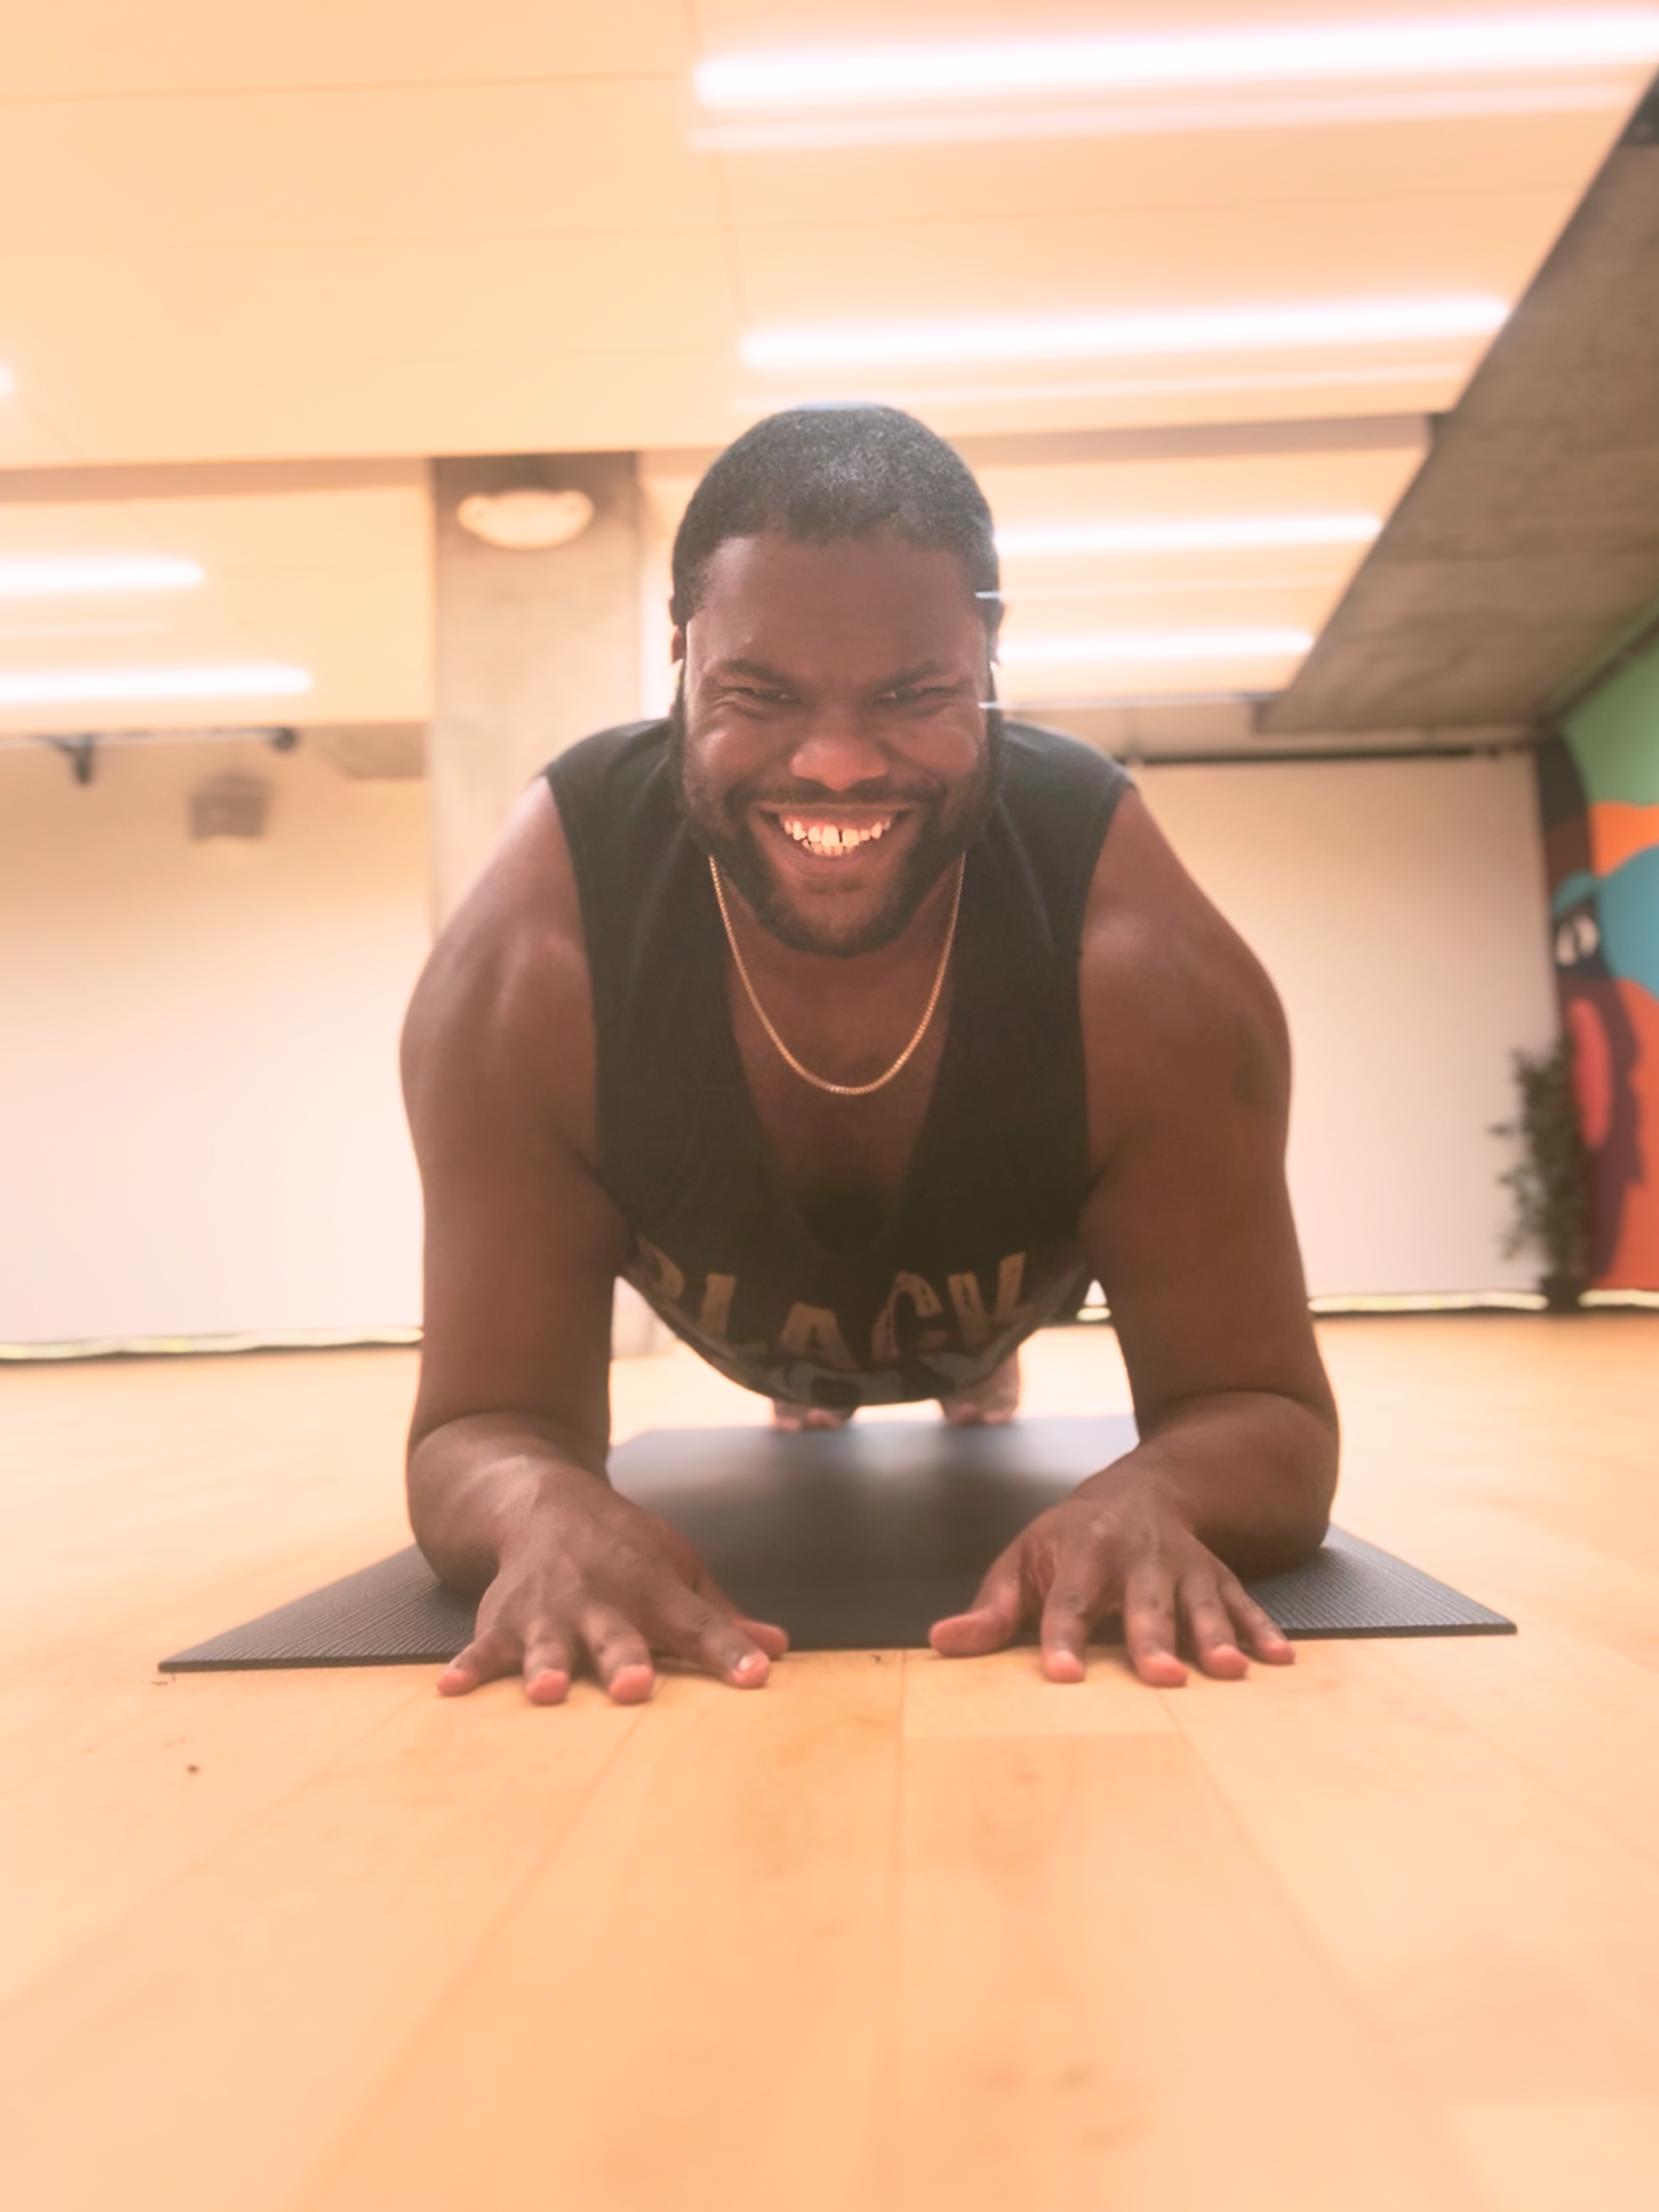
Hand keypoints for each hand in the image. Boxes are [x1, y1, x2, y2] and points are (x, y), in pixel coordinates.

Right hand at [436, 1466, 787, 1705]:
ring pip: (550, 1644)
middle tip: (635, 1687)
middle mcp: (602, 1601)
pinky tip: (450, 1691)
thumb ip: (720, 1617)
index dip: (728, 1651)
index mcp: (654, 1591)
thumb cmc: (624, 1550)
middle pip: (618, 1636)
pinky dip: (467, 1668)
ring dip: (547, 1666)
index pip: (699, 1625)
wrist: (545, 1503)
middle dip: (625, 1661)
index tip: (756, 1677)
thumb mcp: (679, 1570)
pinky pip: (482, 1648)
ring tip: (545, 1693)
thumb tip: (779, 1649)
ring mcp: (550, 1611)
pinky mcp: (504, 1620)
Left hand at [929, 1462, 1293, 1685]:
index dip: (1062, 1638)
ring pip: (1200, 1602)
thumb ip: (991, 1610)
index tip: (1061, 1676)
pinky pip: (1244, 1602)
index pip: (1068, 1603)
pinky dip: (1262, 1629)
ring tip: (1229, 1671)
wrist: (1144, 1489)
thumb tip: (941, 1644)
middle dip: (1153, 1639)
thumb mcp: (1024, 1561)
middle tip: (1164, 1678)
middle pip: (1144, 1604)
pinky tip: (1279, 1659)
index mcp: (1082, 1553)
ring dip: (1216, 1635)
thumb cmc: (1071, 1538)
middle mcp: (1137, 1557)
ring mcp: (1184, 1566)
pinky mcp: (1219, 1575)